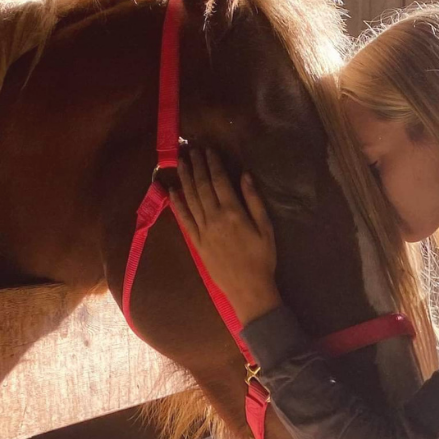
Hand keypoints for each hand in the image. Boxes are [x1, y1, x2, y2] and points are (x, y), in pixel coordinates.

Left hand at [170, 148, 282, 324]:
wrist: (248, 289)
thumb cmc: (262, 259)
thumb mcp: (266, 228)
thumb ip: (254, 201)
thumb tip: (245, 176)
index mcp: (233, 212)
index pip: (219, 181)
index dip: (213, 164)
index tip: (209, 150)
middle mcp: (214, 218)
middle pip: (202, 186)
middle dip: (197, 166)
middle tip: (192, 150)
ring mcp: (203, 230)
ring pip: (190, 199)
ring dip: (184, 179)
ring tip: (180, 162)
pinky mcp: (196, 242)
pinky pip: (184, 219)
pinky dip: (177, 204)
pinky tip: (172, 191)